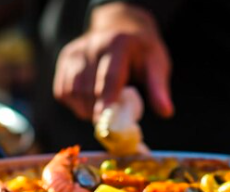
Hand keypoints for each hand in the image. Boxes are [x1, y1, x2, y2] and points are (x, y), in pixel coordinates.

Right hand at [53, 3, 172, 120]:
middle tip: (112, 124)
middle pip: (88, 88)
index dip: (107, 102)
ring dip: (86, 110)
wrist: (121, 28)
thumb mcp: (157, 65)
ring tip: (103, 110)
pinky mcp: (65, 59)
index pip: (109, 78)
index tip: (106, 124)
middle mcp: (93, 44)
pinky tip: (90, 102)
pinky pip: (63, 91)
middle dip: (98, 111)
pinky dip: (75, 104)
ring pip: (72, 91)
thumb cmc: (142, 53)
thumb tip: (166, 113)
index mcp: (118, 43)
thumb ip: (159, 88)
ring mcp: (75, 51)